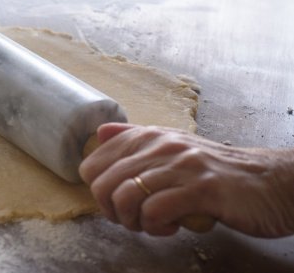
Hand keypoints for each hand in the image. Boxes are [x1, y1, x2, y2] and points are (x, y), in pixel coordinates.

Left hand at [80, 123, 293, 237]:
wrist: (268, 181)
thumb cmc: (214, 171)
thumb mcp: (172, 146)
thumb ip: (135, 139)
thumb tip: (100, 133)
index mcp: (147, 136)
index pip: (92, 164)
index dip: (98, 191)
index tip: (117, 202)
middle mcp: (160, 145)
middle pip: (103, 184)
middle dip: (111, 211)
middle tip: (132, 219)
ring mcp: (180, 165)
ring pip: (125, 197)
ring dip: (133, 221)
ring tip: (152, 224)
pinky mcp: (200, 189)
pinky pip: (155, 211)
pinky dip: (155, 227)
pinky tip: (171, 227)